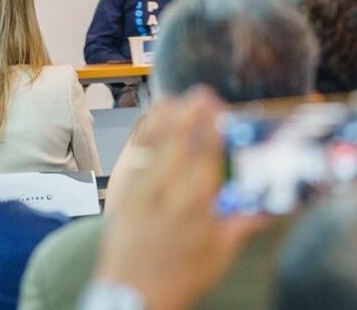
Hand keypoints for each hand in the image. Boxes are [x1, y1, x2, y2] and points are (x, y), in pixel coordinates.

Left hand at [93, 86, 264, 309]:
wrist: (131, 294)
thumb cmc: (179, 278)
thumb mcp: (218, 255)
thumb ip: (240, 225)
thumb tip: (264, 206)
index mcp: (194, 209)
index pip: (206, 159)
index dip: (212, 131)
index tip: (220, 110)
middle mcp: (165, 194)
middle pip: (178, 144)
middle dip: (190, 114)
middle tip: (202, 94)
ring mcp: (138, 190)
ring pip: (151, 144)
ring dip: (164, 117)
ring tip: (175, 97)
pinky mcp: (120, 191)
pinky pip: (131, 154)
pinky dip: (141, 133)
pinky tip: (149, 118)